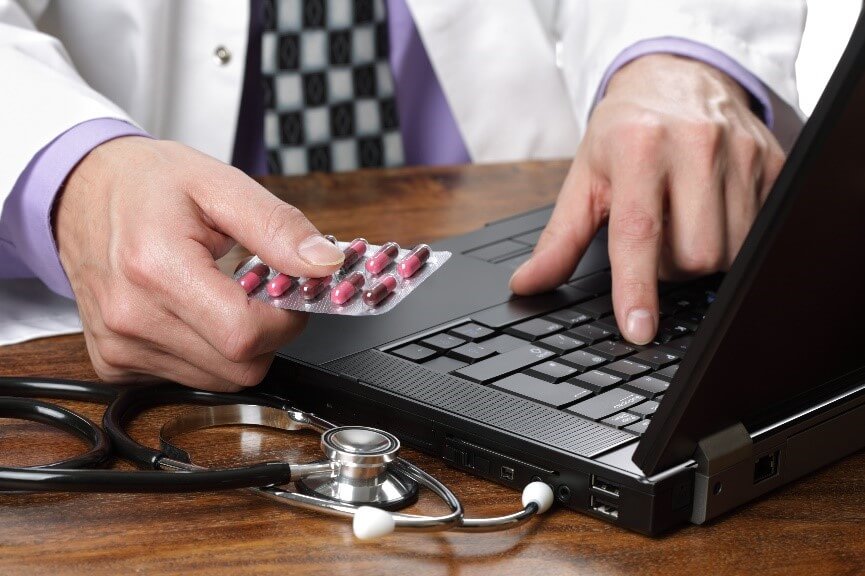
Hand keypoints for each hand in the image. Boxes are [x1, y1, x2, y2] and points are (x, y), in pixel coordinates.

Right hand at [55, 137, 344, 390]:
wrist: (80, 192)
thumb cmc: (146, 185)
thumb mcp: (220, 184)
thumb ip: (278, 227)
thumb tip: (325, 264)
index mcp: (157, 268)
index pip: (247, 333)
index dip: (286, 318)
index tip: (288, 291)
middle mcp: (131, 317)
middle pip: (239, 366)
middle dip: (268, 333)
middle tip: (256, 290)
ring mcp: (120, 346)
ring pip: (219, 380)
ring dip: (238, 345)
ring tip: (220, 295)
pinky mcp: (114, 363)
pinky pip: (188, 379)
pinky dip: (207, 352)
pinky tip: (194, 312)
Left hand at [510, 55, 784, 343]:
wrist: (676, 76)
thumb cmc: (625, 131)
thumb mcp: (584, 178)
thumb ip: (558, 239)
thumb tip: (528, 284)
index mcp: (639, 146)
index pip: (639, 232)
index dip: (637, 288)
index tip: (638, 329)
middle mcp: (695, 144)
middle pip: (695, 254)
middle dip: (670, 268)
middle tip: (655, 241)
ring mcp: (741, 152)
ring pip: (731, 250)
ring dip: (702, 256)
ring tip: (681, 224)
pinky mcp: (772, 161)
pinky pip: (761, 230)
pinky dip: (732, 238)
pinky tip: (712, 213)